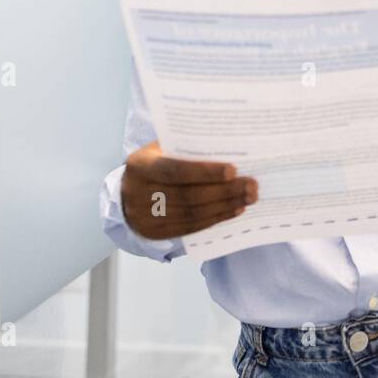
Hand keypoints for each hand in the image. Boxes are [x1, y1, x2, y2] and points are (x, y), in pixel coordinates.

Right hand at [120, 141, 256, 238]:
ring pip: (192, 214)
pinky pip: (191, 227)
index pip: (175, 170)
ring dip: (225, 206)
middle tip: (251, 185)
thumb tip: (226, 144)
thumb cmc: (153, 163)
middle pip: (188, 196)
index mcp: (140, 166)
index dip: (205, 172)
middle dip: (224, 191)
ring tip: (248, 197)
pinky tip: (234, 210)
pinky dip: (216, 218)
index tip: (233, 170)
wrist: (125, 194)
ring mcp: (145, 217)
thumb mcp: (160, 149)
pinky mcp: (155, 233)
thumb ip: (184, 146)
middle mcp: (139, 193)